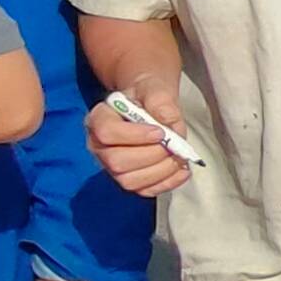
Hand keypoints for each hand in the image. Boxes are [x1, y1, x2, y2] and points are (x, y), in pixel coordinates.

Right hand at [85, 74, 192, 197]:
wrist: (150, 106)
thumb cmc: (148, 97)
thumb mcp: (154, 89)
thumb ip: (161, 101)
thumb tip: (169, 122)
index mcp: (99, 119)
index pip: (106, 132)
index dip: (135, 135)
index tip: (160, 131)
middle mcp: (99, 146)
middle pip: (117, 161)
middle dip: (152, 155)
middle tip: (173, 146)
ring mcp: (111, 166)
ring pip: (129, 181)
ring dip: (160, 171)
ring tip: (179, 157)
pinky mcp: (129, 179)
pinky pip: (144, 191)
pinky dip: (167, 183)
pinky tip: (182, 171)